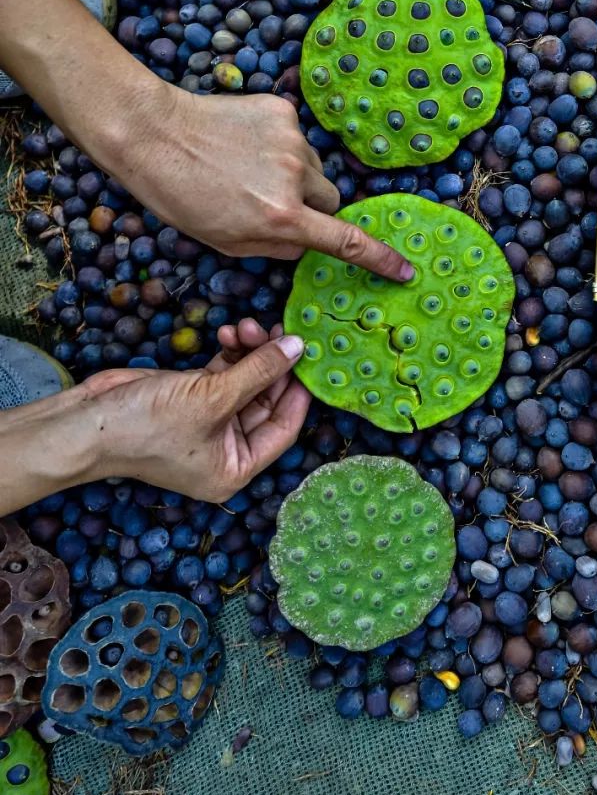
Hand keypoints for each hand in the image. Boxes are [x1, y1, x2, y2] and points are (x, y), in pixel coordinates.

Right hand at [79, 320, 311, 501]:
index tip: (310, 358)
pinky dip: (229, 353)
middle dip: (271, 364)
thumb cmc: (148, 426)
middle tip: (280, 330)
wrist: (87, 422)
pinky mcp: (191, 398)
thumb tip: (297, 347)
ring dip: (250, 352)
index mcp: (235, 469)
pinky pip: (223, 374)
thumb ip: (259, 370)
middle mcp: (225, 450)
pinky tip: (229, 332)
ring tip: (247, 325)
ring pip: (245, 383)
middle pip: (266, 402)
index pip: (284, 429)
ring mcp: (207, 423)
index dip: (298, 392)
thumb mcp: (212, 397)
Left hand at [122, 85, 412, 276]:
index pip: (346, 242)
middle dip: (311, 207)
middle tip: (271, 204)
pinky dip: (277, 144)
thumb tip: (305, 243)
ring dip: (293, 174)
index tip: (405, 270)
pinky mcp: (282, 111)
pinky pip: (296, 136)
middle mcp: (295, 179)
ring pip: (312, 168)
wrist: (151, 133)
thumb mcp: (225, 242)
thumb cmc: (180, 195)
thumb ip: (275, 247)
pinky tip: (242, 143)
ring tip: (246, 169)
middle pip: (330, 200)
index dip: (380, 258)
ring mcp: (292, 141)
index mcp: (281, 219)